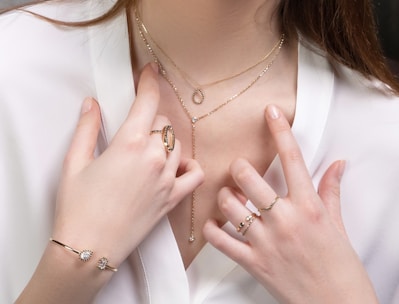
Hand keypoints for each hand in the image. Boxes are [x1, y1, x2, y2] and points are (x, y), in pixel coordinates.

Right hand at [53, 64, 203, 264]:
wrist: (89, 248)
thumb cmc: (78, 206)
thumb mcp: (74, 162)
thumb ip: (87, 128)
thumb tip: (92, 104)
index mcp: (129, 144)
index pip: (147, 102)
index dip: (150, 82)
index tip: (151, 70)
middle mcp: (154, 158)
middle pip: (162, 123)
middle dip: (149, 120)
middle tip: (134, 130)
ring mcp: (167, 179)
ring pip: (177, 145)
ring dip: (165, 141)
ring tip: (146, 151)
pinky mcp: (173, 199)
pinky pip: (195, 174)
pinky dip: (189, 166)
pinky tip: (175, 167)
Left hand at [203, 105, 377, 303]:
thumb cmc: (339, 264)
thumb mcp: (337, 224)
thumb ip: (331, 190)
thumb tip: (338, 164)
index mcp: (309, 206)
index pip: (292, 159)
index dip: (280, 131)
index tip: (270, 111)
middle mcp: (285, 219)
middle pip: (248, 177)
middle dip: (239, 169)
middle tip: (240, 172)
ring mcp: (266, 241)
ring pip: (230, 206)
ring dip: (225, 198)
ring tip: (231, 199)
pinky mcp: (253, 262)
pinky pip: (220, 241)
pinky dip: (212, 230)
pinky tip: (216, 225)